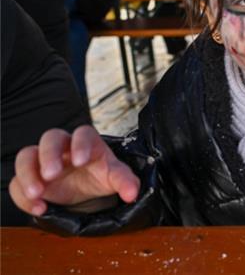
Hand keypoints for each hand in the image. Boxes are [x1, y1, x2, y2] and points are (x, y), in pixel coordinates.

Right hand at [8, 125, 139, 215]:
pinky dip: (22, 195)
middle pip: (50, 138)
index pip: (83, 133)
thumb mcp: (114, 177)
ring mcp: (42, 161)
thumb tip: (132, 193)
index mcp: (87, 142)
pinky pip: (17, 181)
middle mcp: (62, 147)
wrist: (85, 189)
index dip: (80, 144)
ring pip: (26, 155)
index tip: (81, 161)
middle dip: (49, 155)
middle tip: (52, 175)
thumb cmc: (99, 175)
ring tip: (37, 194)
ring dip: (28, 174)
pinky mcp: (30, 177)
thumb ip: (125, 182)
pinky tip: (38, 207)